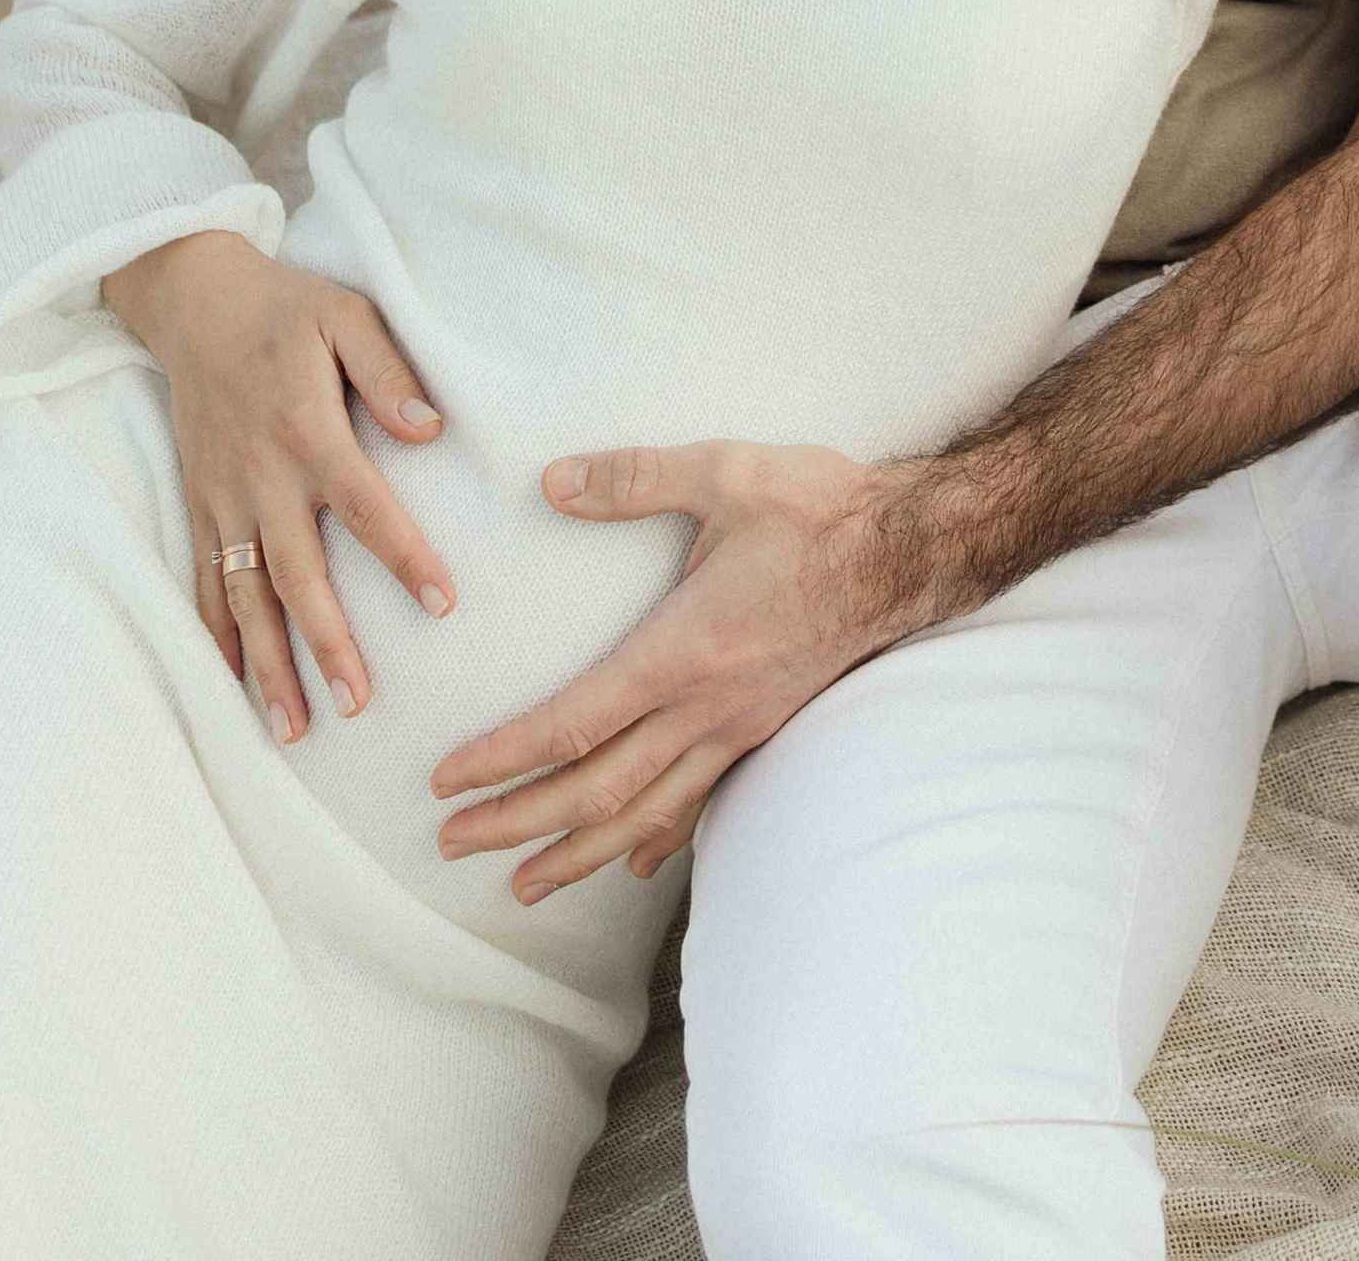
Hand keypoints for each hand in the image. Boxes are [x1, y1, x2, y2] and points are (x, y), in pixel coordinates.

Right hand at [103, 228, 456, 744]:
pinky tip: (233, 687)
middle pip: (298, 573)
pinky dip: (216, 638)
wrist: (193, 302)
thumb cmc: (285, 308)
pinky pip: (203, 582)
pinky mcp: (198, 505)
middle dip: (327, 642)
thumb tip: (430, 430)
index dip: (404, 557)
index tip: (442, 606)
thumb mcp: (346, 314)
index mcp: (306, 429)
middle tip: (359, 706)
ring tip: (294, 729)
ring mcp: (222, 497)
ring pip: (245, 595)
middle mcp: (261, 475)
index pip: (365, 505)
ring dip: (268, 663)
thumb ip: (389, 370)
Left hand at [427, 439, 940, 901]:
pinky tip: (637, 863)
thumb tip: (552, 483)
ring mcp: (740, 729)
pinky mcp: (766, 730)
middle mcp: (708, 707)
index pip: (575, 724)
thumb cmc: (819, 508)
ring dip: (578, 854)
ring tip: (524, 886)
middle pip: (598, 790)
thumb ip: (635, 477)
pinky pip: (702, 804)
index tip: (447, 782)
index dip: (506, 759)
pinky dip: (660, 841)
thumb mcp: (726, 471)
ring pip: (647, 816)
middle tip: (452, 845)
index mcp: (685, 649)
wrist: (911, 550)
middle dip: (519, 823)